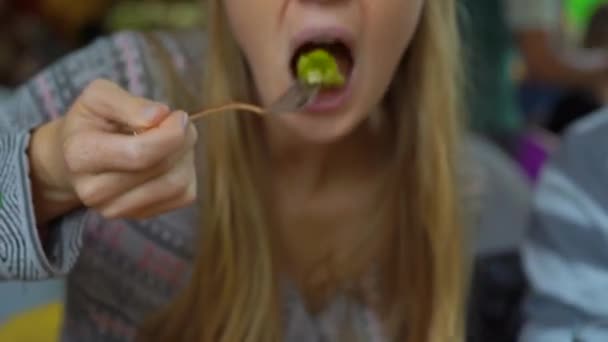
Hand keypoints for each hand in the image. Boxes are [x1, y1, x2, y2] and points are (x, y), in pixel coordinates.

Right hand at [31, 79, 197, 220]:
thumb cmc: (91, 122)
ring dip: (186, 157)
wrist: (75, 157)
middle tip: (180, 122)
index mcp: (81, 154)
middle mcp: (94, 190)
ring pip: (176, 185)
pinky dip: (187, 172)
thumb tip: (160, 115)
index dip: (170, 134)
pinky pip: (183, 196)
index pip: (139, 154)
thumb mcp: (99, 97)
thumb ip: (128, 104)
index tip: (178, 116)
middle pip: (161, 169)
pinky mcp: (139, 215)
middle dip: (181, 140)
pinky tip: (172, 158)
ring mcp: (116, 208)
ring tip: (176, 139)